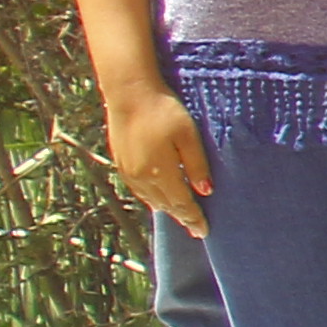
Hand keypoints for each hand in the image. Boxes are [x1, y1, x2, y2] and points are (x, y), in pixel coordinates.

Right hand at [100, 82, 208, 234]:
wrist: (129, 95)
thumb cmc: (164, 111)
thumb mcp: (189, 136)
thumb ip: (197, 165)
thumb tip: (205, 191)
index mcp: (161, 173)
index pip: (182, 204)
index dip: (193, 219)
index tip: (204, 232)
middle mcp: (142, 177)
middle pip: (166, 205)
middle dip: (182, 217)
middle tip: (195, 229)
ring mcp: (128, 171)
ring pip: (151, 199)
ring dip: (166, 209)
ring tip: (180, 216)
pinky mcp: (121, 163)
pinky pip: (139, 190)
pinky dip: (152, 198)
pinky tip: (158, 198)